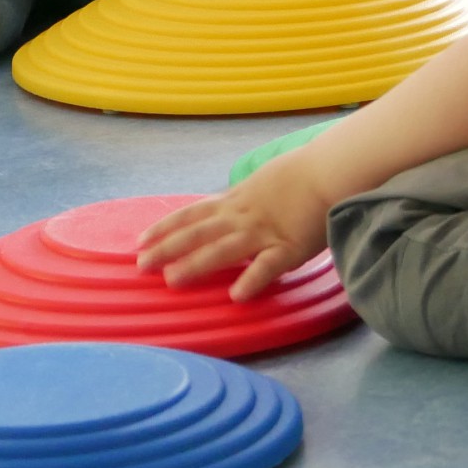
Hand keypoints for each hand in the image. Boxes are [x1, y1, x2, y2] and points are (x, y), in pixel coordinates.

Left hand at [136, 150, 330, 300]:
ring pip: (222, 250)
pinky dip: (251, 280)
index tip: (140, 240)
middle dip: (167, 249)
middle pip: (197, 233)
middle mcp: (241, 216)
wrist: (328, 171)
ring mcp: (262, 232)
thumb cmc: (299, 176)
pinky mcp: (288, 247)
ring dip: (195, 265)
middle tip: (141, 265)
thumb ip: (241, 200)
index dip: (164, 227)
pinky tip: (236, 295)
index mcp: (234, 201)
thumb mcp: (260, 183)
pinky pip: (267, 266)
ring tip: (172, 280)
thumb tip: (226, 209)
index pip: (191, 214)